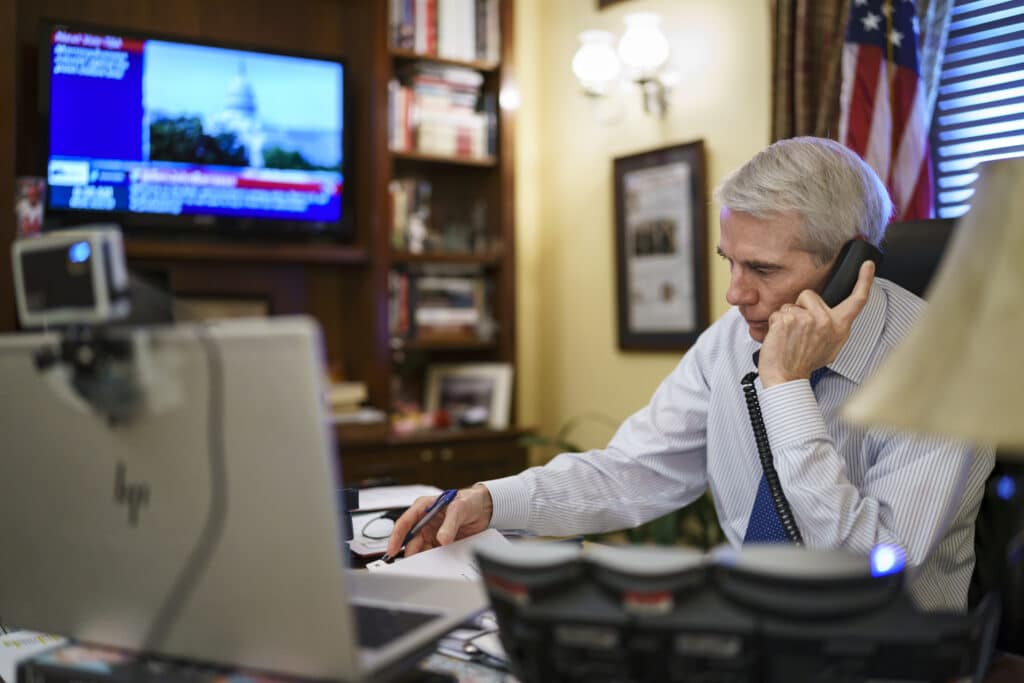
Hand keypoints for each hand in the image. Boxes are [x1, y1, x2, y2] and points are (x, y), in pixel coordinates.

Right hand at [384, 484, 492, 557]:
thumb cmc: (468, 501)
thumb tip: (441, 539)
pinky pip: (432, 552)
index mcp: (423, 507)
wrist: (483, 509)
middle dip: (410, 551)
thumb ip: (450, 524)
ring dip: (421, 557)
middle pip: (411, 539)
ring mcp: (432, 532)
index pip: (405, 522)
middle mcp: (425, 520)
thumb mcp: (459, 508)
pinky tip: (435, 564)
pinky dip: (432, 559)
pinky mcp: (440, 542)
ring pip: (420, 548)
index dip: (397, 536)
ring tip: (424, 566)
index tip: (393, 549)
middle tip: (411, 565)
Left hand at [758, 260, 874, 387]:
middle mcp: (826, 321)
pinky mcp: (789, 319)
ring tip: (789, 336)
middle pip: (809, 295)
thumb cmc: (804, 363)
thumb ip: (833, 327)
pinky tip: (779, 337)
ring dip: (786, 317)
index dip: (865, 280)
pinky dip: (774, 323)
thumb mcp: (830, 347)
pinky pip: (777, 312)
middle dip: (800, 307)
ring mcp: (807, 319)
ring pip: (791, 304)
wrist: (786, 378)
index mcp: (840, 327)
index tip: (868, 265)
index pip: (857, 300)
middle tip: (799, 330)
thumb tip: (830, 316)